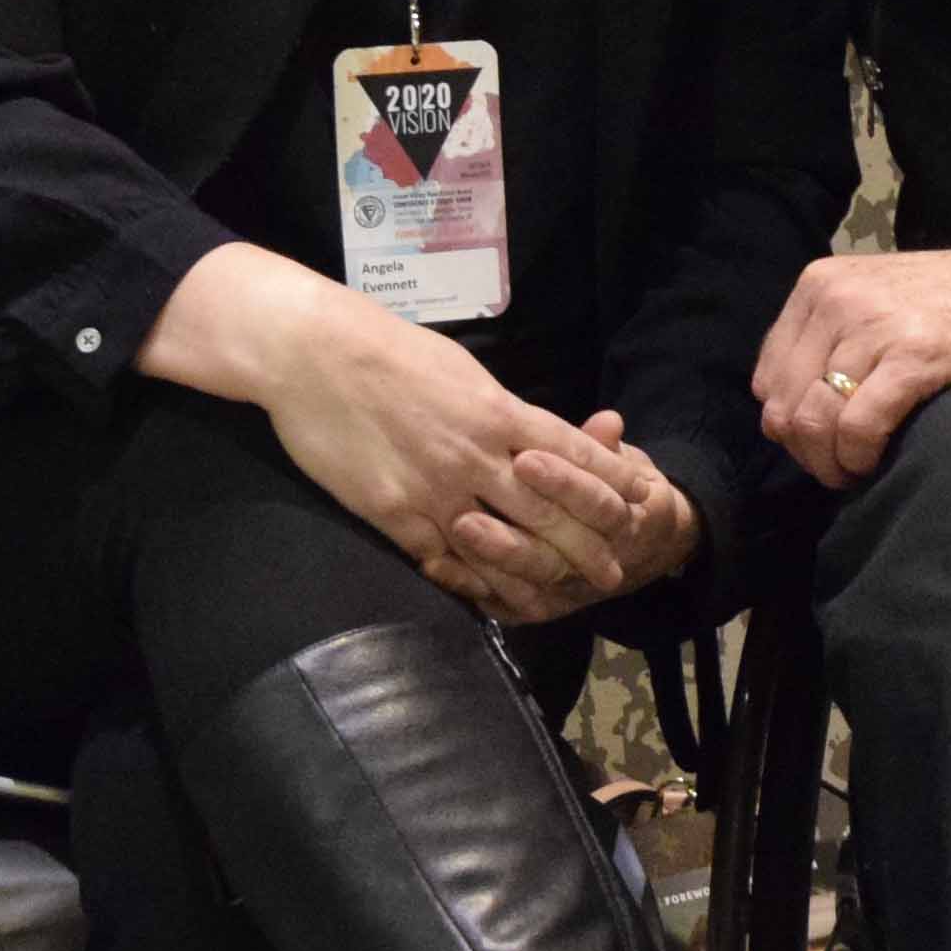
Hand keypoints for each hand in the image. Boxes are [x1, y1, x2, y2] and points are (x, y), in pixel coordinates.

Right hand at [144, 246, 606, 571]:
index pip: (574, 455)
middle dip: (588, 546)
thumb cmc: (388, 350)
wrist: (313, 353)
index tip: (637, 507)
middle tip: (615, 572)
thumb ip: (500, 409)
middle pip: (550, 511)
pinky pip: (442, 559)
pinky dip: (469, 581)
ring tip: (559, 599)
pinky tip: (487, 597)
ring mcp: (436, 487)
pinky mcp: (394, 512)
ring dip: (535, 576)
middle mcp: (478, 453)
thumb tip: (535, 432)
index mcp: (499, 411)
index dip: (610, 485)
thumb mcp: (461, 369)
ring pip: (501, 545)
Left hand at [431, 409, 702, 626]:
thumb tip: (609, 421)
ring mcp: (565, 591)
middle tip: (469, 514)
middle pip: (553, 557)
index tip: (525, 458)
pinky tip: (437, 565)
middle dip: (511, 536)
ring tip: (454, 530)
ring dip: (488, 560)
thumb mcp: (621, 465)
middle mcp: (597, 568)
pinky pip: (504, 604)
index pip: (596, 507)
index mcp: (627, 524)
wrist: (639, 550)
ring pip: (526, 584)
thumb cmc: (616, 490)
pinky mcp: (537, 607)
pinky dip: (470, 586)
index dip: (563, 483)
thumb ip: (603, 448)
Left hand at [754, 247, 950, 487]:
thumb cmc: (945, 304)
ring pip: (816, 422)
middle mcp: (838, 300)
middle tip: (838, 467)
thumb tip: (778, 415)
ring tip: (854, 470)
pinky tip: (874, 463)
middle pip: (785, 406)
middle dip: (807, 451)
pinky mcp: (912, 358)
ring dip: (831, 462)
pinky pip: (858, 428)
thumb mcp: (866, 299)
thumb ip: (819, 341)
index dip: (790, 424)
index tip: (822, 441)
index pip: (767, 380)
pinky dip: (859, 458)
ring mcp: (873, 327)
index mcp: (818, 285)